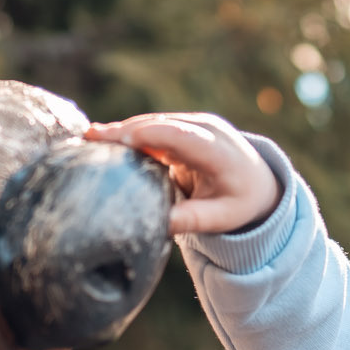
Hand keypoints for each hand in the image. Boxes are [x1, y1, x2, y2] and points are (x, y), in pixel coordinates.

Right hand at [86, 113, 281, 235]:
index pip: (181, 136)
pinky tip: (103, 139)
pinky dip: (131, 135)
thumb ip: (192, 219)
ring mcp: (194, 125)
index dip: (150, 135)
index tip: (121, 140)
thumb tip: (157, 226)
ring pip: (153, 124)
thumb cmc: (241, 203)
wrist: (260, 185)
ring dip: (123, 130)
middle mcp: (206, 129)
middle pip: (161, 125)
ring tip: (89, 137)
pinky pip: (154, 129)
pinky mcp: (183, 129)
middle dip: (126, 130)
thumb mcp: (222, 218)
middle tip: (91, 137)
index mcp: (219, 150)